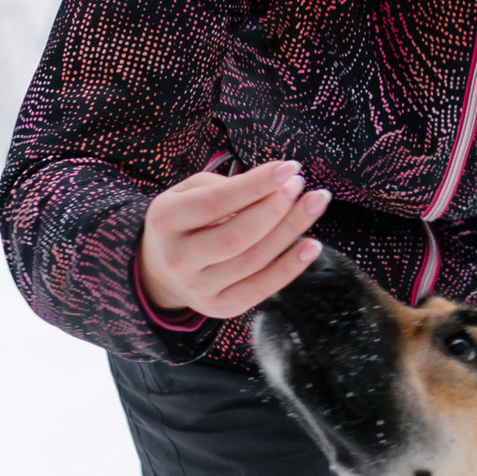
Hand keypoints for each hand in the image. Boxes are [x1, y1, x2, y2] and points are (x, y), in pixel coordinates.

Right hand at [136, 159, 331, 322]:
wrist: (162, 269)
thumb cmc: (186, 219)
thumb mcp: (189, 192)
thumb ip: (226, 185)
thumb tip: (277, 183)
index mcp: (165, 220)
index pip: (216, 202)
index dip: (256, 185)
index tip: (289, 168)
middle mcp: (178, 258)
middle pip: (237, 235)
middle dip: (276, 208)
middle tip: (299, 185)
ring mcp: (198, 288)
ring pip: (254, 261)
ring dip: (291, 230)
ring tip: (314, 203)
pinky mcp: (219, 307)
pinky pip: (261, 288)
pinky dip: (290, 267)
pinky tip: (311, 245)